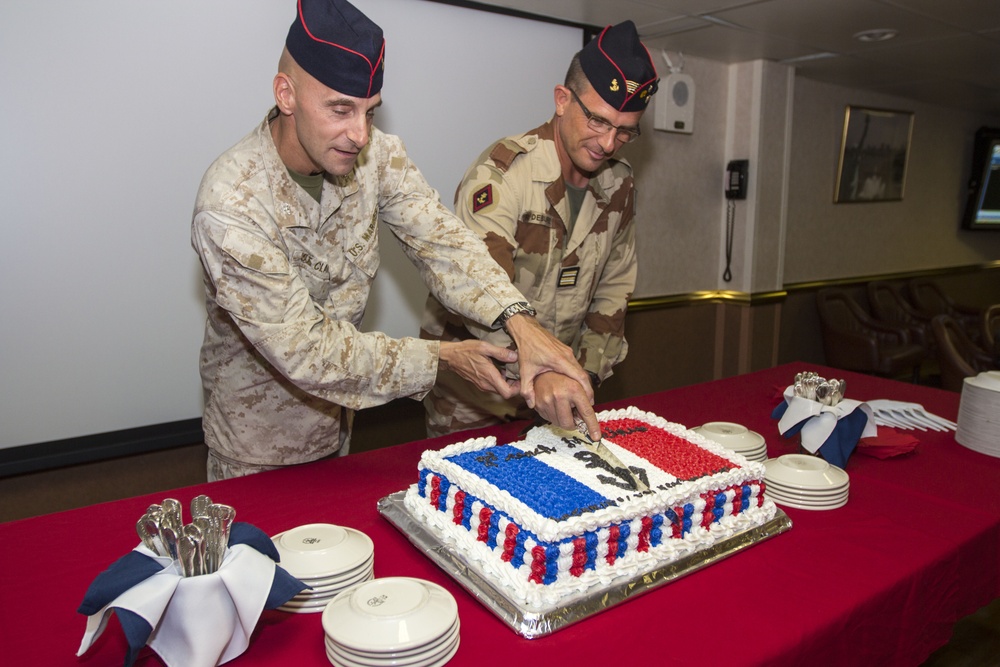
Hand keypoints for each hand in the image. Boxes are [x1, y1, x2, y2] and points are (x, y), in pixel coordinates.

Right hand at [438, 340, 519, 398]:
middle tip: (517, 374)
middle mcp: (486, 384)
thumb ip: (501, 353)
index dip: (517, 389)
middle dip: (513, 386)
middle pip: (505, 393)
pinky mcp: (478, 383)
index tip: (520, 379)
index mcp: (489, 376)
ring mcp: (481, 385)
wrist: (450, 356)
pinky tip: (500, 370)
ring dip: (506, 384)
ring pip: (499, 390)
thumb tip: (515, 356)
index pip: (507, 393)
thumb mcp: (484, 347)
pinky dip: (499, 381)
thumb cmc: (466, 350)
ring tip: (510, 371)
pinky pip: (492, 386)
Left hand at [503, 313, 598, 437]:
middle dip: (587, 389)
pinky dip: (577, 375)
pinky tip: (573, 384)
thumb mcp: (525, 371)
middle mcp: (567, 355)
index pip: (580, 377)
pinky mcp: (565, 350)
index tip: (590, 401)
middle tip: (588, 403)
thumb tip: (531, 405)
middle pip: (583, 374)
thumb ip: (527, 389)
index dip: (587, 390)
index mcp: (560, 361)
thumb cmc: (526, 349)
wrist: (527, 329)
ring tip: (582, 396)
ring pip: (580, 369)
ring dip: (582, 382)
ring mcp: (567, 351)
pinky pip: (575, 364)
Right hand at [532, 372, 599, 437]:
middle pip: (568, 424)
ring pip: (558, 423)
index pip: (586, 412)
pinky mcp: (538, 406)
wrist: (542, 371)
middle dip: (573, 423)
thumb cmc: (563, 377)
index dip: (592, 426)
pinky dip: (555, 416)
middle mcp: (559, 396)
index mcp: (573, 389)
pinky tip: (554, 405)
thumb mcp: (579, 382)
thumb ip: (587, 398)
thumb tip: (588, 416)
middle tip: (573, 414)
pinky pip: (550, 420)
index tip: (596, 437)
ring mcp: (547, 402)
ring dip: (563, 419)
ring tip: (563, 405)